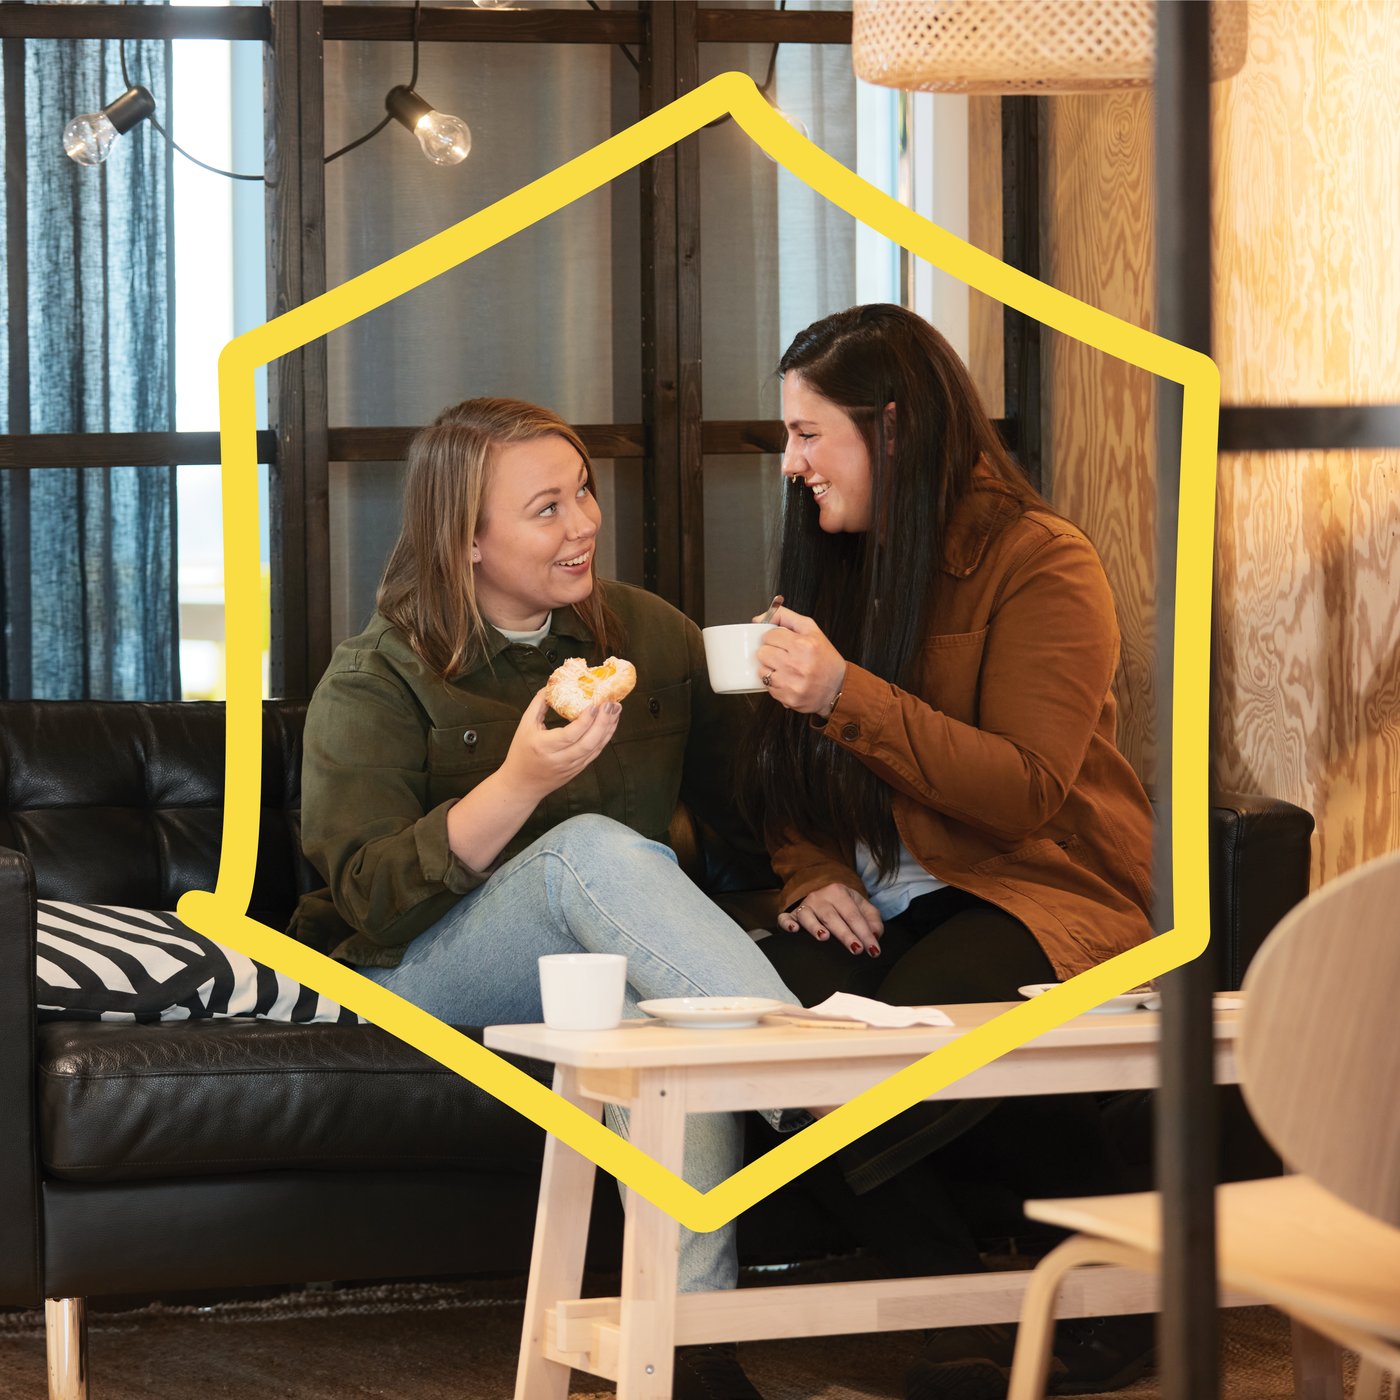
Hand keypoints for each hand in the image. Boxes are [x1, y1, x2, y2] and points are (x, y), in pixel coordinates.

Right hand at [501, 688, 620, 801]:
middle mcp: (559, 759)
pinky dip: (604, 738)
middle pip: (588, 743)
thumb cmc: (521, 752)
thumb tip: (551, 684)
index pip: (570, 735)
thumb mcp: (525, 726)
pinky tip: (610, 724)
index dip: (585, 720)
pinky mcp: (578, 770)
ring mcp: (571, 766)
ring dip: (608, 729)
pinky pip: (595, 753)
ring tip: (616, 710)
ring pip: (595, 748)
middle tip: (612, 704)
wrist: (522, 784)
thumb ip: (538, 704)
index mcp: (544, 746)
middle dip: (603, 723)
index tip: (594, 704)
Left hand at [754, 606, 845, 715]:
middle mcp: (797, 665)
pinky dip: (774, 683)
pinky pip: (767, 687)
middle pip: (762, 653)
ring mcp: (792, 684)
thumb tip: (758, 619)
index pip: (769, 635)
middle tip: (783, 655)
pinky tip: (787, 680)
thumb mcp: (811, 629)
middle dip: (770, 652)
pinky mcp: (788, 698)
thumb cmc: (824, 657)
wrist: (838, 687)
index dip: (774, 637)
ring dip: (770, 668)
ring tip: (785, 668)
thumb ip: (785, 617)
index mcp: (804, 645)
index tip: (782, 642)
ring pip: (762, 671)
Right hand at [777, 881, 884, 955]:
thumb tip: (875, 935)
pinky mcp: (792, 915)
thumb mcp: (862, 907)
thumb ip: (873, 920)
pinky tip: (794, 930)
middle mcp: (820, 897)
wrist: (824, 894)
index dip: (865, 933)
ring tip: (824, 937)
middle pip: (833, 917)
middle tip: (857, 949)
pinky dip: (788, 923)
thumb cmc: (845, 906)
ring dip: (815, 926)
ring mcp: (805, 906)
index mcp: (839, 892)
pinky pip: (785, 918)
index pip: (854, 915)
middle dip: (846, 934)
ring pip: (808, 916)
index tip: (874, 950)